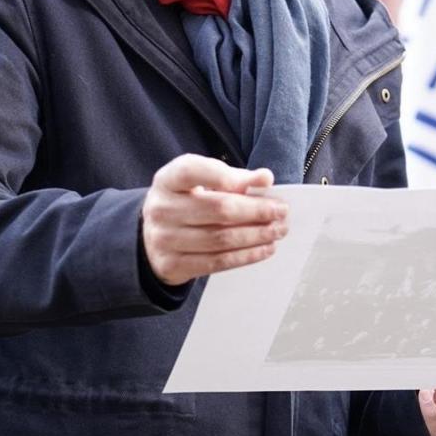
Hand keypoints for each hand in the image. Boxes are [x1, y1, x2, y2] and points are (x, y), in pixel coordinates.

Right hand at [141, 154, 286, 286]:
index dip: (225, 175)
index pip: (192, 171)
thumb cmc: (186, 202)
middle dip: (256, 211)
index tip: (263, 182)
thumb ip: (233, 177)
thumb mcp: (201, 182)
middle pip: (218, 209)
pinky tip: (264, 249)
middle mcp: (161, 209)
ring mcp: (164, 239)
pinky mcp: (172, 265)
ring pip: (221, 239)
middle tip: (281, 212)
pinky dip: (246, 256)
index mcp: (167, 180)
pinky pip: (217, 262)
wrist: (154, 237)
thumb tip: (265, 178)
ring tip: (277, 231)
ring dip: (256, 236)